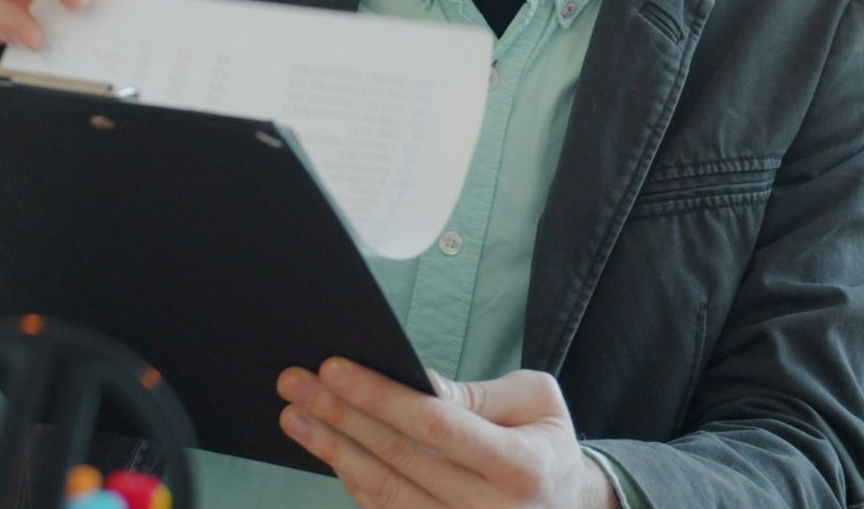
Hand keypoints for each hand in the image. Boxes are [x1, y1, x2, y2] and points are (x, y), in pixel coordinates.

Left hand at [276, 359, 618, 508]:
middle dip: (341, 416)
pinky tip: (328, 449)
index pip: (436, 426)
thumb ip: (476, 395)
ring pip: (383, 493)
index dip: (381, 396)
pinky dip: (352, 481)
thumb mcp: (536, 403)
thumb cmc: (545, 444)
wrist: (566, 507)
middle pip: (399, 458)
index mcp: (521, 466)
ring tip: (296, 417)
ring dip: (333, 451)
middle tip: (296, 384)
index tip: (334, 369)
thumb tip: (417, 382)